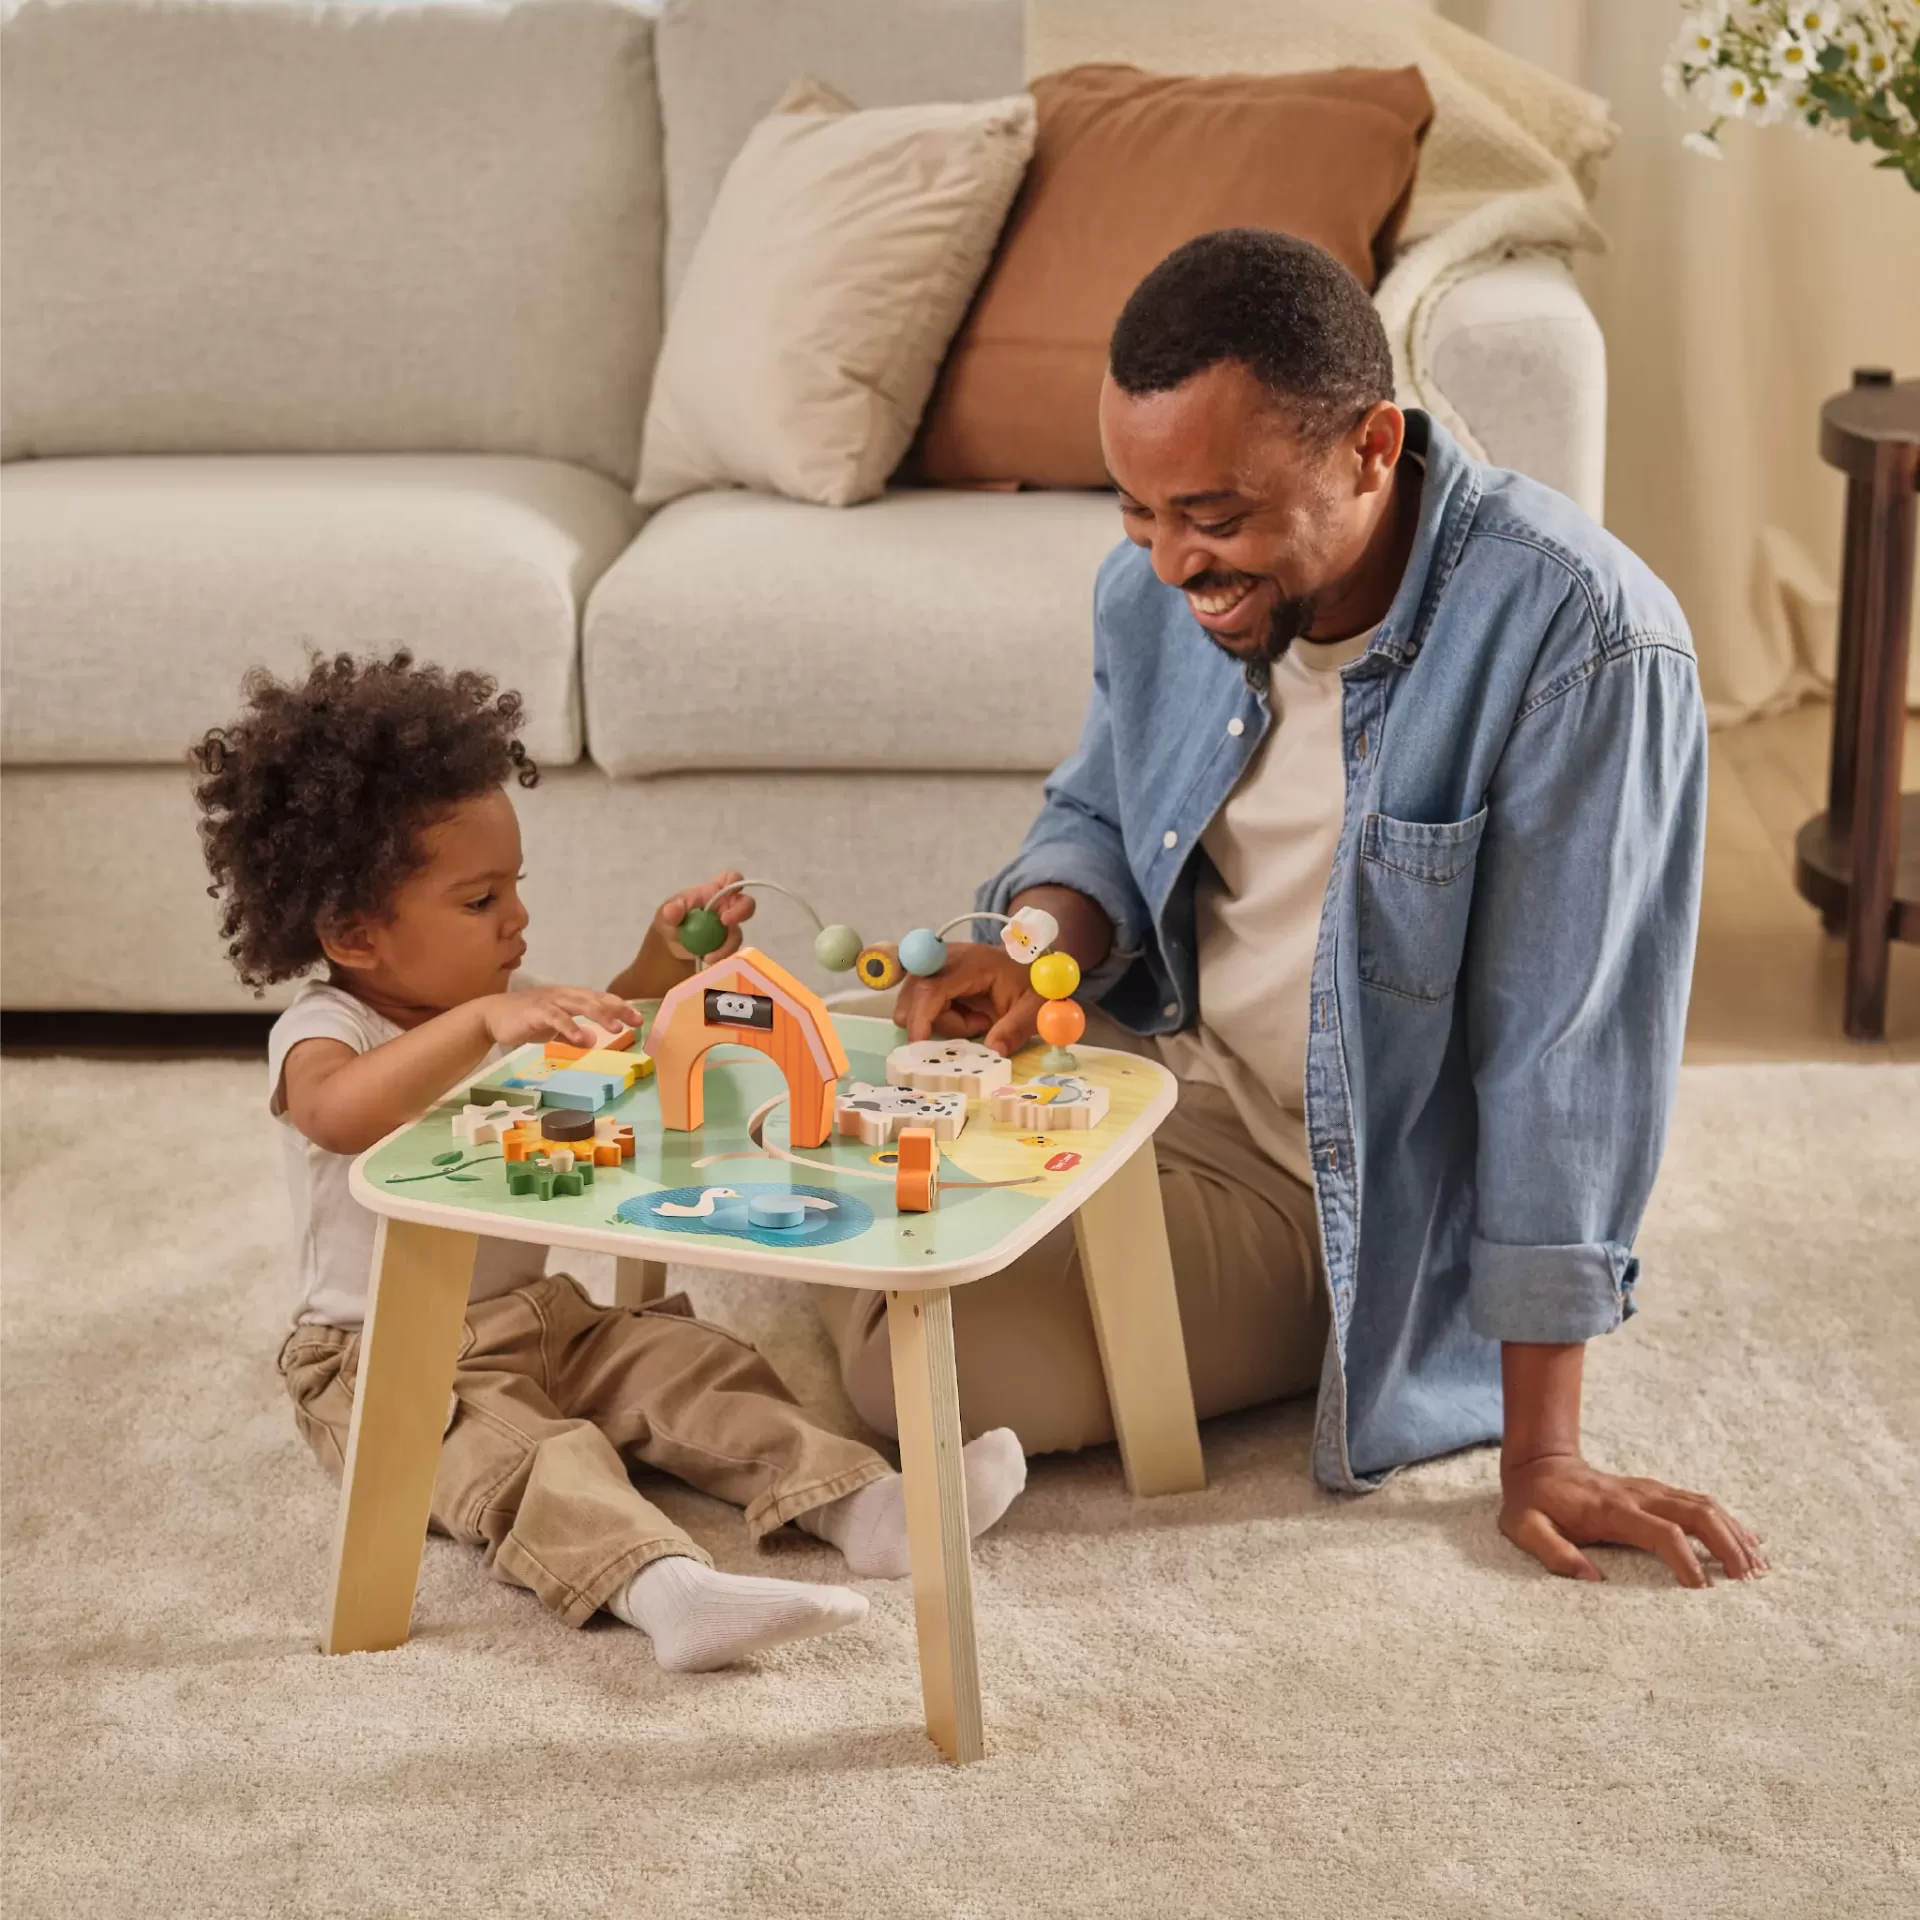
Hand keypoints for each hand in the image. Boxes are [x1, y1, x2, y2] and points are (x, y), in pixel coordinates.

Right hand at [481, 985, 641, 1050]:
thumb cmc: (526, 1020)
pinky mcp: (535, 1011)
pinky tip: (581, 1040)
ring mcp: (549, 1001)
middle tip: (636, 1022)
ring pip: (579, 1005)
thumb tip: (591, 1042)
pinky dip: (570, 1027)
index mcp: (570, 997)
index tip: (639, 1020)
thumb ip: (572, 1035)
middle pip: (595, 999)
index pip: (600, 999)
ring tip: (616, 1030)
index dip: (620, 1007)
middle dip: (617, 1010)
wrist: (491, 1015)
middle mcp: (563, 994)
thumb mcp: (554, 1028)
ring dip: (599, 1016)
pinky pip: (556, 1018)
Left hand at [654, 870, 755, 963]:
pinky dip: (721, 956)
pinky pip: (731, 951)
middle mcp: (727, 907)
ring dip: (727, 945)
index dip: (735, 882)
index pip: (731, 879)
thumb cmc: (672, 920)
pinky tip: (706, 959)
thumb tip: (672, 911)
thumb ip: (670, 910)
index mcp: (715, 891)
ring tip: (708, 955)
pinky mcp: (727, 945)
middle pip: (746, 904)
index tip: (728, 893)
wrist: (671, 945)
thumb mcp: (666, 913)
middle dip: (740, 912)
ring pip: (738, 933)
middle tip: (725, 922)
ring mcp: (729, 927)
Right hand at [892, 940, 1041, 1055]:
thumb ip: (1016, 1029)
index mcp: (973, 963)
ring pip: (914, 1001)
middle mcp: (947, 957)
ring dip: (940, 1020)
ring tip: (976, 1018)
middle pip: (916, 995)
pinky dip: (936, 1016)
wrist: (1029, 966)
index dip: (921, 1016)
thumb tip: (994, 1051)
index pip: (932, 988)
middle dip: (938, 1023)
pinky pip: (918, 1001)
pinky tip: (963, 1012)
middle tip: (980, 1024)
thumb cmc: (1031, 984)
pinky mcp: (932, 973)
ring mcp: (936, 963)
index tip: (920, 1044)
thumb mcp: (1033, 1009)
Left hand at [1499, 1452, 1766, 1587]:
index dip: (1685, 1559)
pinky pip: (1700, 1503)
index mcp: (1611, 1508)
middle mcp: (1638, 1495)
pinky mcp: (1656, 1492)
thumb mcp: (1524, 1527)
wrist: (1538, 1463)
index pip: (1662, 1531)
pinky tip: (1747, 1543)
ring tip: (1759, 1567)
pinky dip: (1727, 1522)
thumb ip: (1553, 1552)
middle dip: (1727, 1544)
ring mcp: (1650, 1490)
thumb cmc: (1532, 1503)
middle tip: (1748, 1580)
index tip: (1702, 1590)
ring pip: (1704, 1505)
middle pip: (1697, 1513)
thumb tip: (1593, 1580)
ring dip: (1734, 1533)